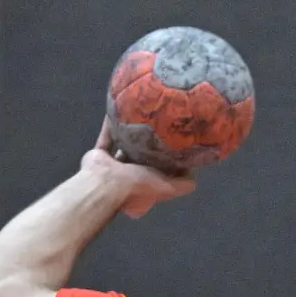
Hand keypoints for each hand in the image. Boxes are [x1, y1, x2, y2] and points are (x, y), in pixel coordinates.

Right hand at [80, 117, 196, 217]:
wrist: (106, 183)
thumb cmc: (138, 184)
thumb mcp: (168, 187)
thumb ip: (183, 183)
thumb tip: (194, 171)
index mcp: (148, 180)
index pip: (161, 166)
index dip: (168, 153)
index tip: (176, 136)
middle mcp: (132, 173)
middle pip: (143, 154)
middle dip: (150, 140)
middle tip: (158, 119)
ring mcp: (114, 164)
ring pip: (124, 144)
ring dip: (130, 132)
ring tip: (140, 112)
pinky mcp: (100, 154)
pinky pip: (106, 135)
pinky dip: (110, 124)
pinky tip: (118, 109)